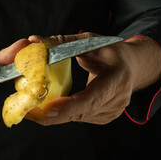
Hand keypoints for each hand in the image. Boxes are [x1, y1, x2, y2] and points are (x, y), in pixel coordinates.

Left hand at [25, 32, 160, 124]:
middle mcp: (118, 99)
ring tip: (34, 109)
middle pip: (81, 112)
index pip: (92, 98)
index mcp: (117, 78)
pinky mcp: (106, 117)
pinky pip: (80, 118)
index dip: (69, 106)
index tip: (47, 109)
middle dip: (53, 115)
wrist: (132, 66)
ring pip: (78, 117)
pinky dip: (64, 113)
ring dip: (55, 115)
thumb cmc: (110, 52)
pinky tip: (53, 106)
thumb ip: (62, 42)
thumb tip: (34, 40)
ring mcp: (113, 111)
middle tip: (28, 112)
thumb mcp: (89, 41)